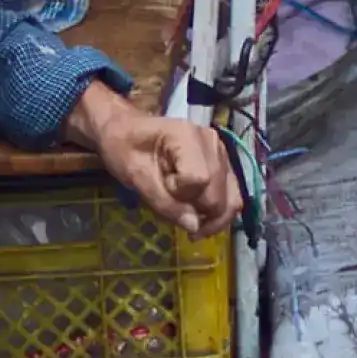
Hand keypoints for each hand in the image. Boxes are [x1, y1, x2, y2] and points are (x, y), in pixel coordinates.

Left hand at [69, 82, 238, 234]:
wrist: (126, 129)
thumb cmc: (124, 148)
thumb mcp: (135, 176)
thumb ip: (163, 202)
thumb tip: (194, 226)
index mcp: (187, 137)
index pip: (199, 179)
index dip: (180, 194)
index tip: (160, 187)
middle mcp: (212, 142)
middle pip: (219, 192)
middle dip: (198, 212)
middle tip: (174, 215)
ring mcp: (220, 152)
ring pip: (232, 196)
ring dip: (213, 218)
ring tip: (192, 228)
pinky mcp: (222, 162)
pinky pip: (229, 193)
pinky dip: (217, 210)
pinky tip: (199, 216)